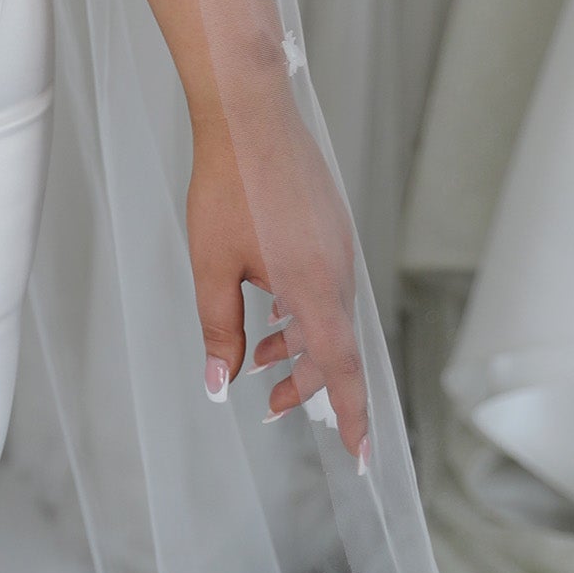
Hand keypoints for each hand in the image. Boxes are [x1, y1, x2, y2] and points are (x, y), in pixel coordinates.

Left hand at [187, 102, 368, 466]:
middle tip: (269, 404)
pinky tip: (273, 309)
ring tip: (263, 359)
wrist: (250, 115)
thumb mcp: (211, 266)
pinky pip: (327, 286)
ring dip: (300, 345)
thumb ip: (219, 329)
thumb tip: (220, 382)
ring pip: (328, 316)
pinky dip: (303, 311)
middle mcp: (339, 273)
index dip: (350, 416)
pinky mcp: (331, 228)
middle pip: (334, 348)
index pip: (342, 370)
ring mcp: (339, 247)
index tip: (362, 457)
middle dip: (305, 382)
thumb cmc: (228, 186)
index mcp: (315, 290)